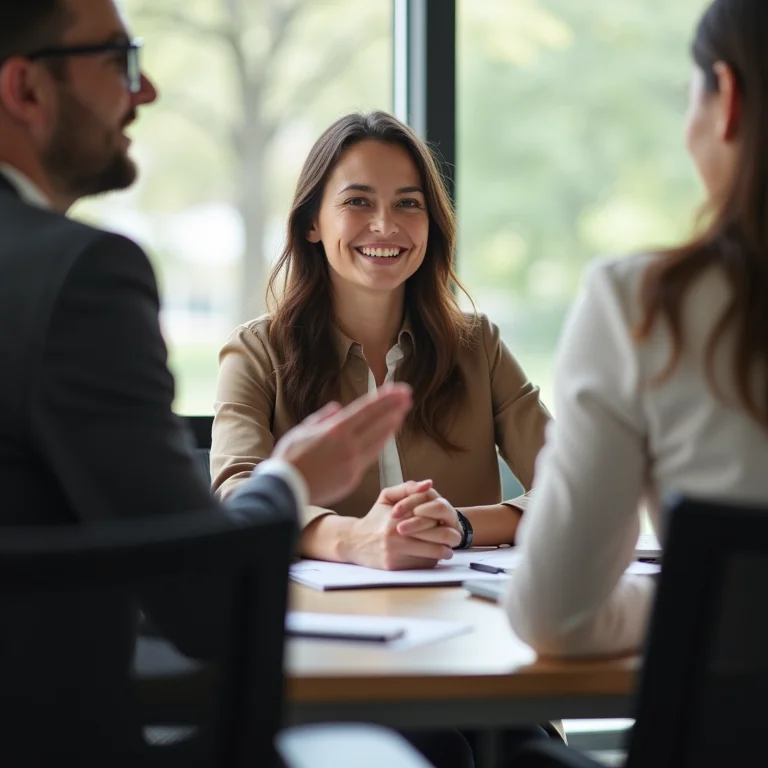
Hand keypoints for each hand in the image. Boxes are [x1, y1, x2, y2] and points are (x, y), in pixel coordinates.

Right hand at [272, 384, 411, 506]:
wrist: (284, 489)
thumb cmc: (289, 458)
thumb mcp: (301, 430)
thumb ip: (322, 418)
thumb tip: (337, 408)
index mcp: (335, 430)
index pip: (366, 409)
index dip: (385, 398)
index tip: (399, 389)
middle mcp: (348, 445)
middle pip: (377, 423)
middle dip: (394, 408)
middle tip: (408, 396)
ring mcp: (352, 463)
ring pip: (378, 441)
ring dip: (391, 425)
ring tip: (402, 413)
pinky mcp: (353, 478)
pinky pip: (371, 457)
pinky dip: (381, 444)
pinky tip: (387, 436)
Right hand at [342, 480, 458, 569]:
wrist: (354, 542)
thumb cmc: (375, 518)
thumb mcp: (386, 497)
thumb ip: (408, 488)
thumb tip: (429, 484)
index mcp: (396, 516)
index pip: (431, 516)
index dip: (443, 518)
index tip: (448, 520)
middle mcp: (396, 535)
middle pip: (438, 536)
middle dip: (451, 537)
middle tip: (455, 537)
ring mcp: (396, 553)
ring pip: (433, 553)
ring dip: (444, 551)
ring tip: (447, 548)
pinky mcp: (395, 567)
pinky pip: (422, 565)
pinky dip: (430, 560)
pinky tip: (430, 556)